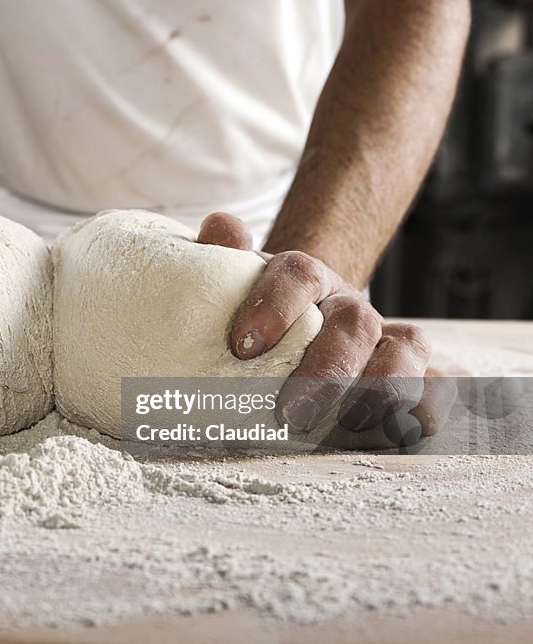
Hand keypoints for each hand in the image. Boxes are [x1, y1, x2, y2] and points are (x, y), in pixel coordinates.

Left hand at [195, 212, 449, 438]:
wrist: (300, 330)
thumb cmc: (257, 318)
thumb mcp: (235, 288)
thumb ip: (223, 258)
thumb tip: (220, 226)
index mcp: (307, 279)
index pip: (299, 274)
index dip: (275, 304)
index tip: (243, 345)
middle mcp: (350, 306)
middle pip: (354, 321)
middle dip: (326, 368)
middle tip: (289, 412)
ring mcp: (385, 339)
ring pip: (407, 348)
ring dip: (383, 387)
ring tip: (347, 424)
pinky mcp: (410, 375)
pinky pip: (439, 385)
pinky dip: (430, 406)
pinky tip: (404, 432)